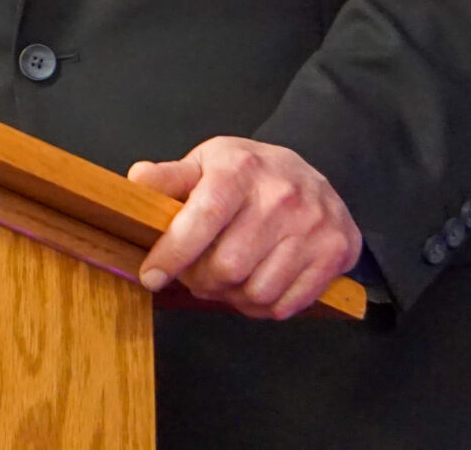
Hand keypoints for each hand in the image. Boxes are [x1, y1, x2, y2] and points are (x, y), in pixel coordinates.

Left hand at [128, 137, 361, 319]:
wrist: (313, 176)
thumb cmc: (250, 174)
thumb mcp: (207, 162)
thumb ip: (169, 177)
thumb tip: (136, 182)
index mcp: (240, 169)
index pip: (203, 217)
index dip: (173, 253)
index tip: (151, 276)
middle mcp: (280, 197)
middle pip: (228, 266)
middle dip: (201, 280)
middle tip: (196, 274)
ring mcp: (312, 226)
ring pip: (256, 292)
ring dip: (232, 297)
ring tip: (227, 279)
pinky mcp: (334, 253)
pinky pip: (285, 305)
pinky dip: (261, 307)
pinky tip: (255, 284)